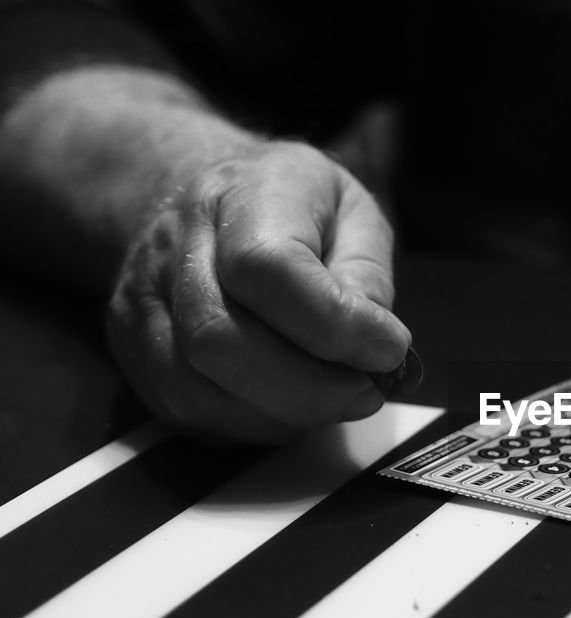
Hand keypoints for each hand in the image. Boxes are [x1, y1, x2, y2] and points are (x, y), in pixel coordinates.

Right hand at [106, 140, 409, 442]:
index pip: (267, 267)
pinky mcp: (134, 352)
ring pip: (195, 388)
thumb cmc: (295, 209)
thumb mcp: (354, 214)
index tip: (390, 349)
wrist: (206, 198)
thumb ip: (367, 279)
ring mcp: (142, 301)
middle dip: (309, 388)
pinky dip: (251, 424)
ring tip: (332, 398)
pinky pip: (188, 413)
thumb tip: (374, 351)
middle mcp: (176, 243)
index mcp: (242, 192)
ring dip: (282, 413)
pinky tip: (289, 405)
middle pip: (219, 339)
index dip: (335, 325)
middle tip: (367, 392)